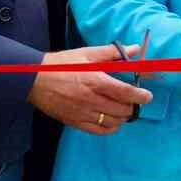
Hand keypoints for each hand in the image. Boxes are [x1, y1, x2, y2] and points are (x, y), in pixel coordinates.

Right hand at [29, 44, 153, 133]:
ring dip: (123, 117)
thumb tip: (135, 50)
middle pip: (122, 110)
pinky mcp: (75, 122)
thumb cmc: (62, 64)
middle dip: (133, 106)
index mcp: (94, 80)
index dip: (140, 96)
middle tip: (135, 101)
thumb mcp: (87, 54)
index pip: (124, 92)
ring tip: (124, 109)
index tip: (147, 96)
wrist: (33, 80)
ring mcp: (82, 113)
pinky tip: (112, 120)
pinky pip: (99, 131)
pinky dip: (110, 127)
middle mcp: (90, 99)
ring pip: (113, 122)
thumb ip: (112, 53)